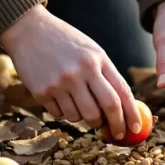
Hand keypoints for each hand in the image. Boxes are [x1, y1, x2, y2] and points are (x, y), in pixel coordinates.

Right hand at [0, 4, 141, 138]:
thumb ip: (106, 76)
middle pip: (106, 109)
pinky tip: (59, 96)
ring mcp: (60, 83)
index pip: (122, 93)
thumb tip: (122, 109)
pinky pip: (60, 115)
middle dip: (115, 126)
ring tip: (80, 104)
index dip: (132, 114)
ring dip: (85, 119)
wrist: (29, 31)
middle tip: (117, 134)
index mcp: (97, 60)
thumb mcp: (91, 52)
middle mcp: (81, 71)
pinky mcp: (42, 92)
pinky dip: (64, 112)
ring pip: (81, 117)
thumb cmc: (66, 43)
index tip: (136, 129)